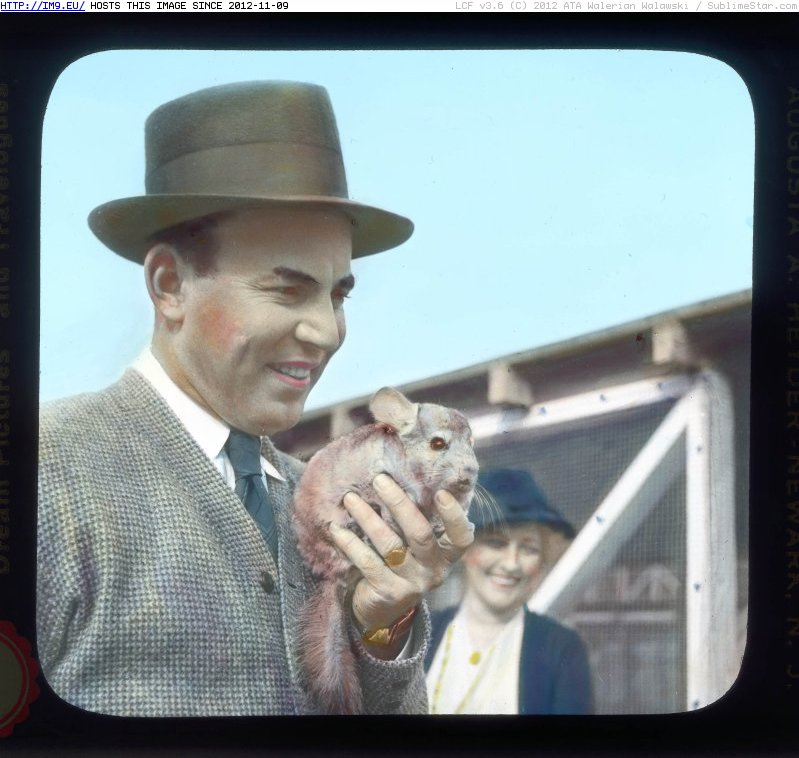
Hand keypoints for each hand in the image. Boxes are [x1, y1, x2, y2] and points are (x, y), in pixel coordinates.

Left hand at [328, 473, 474, 650]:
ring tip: (350, 499)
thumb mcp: (417, 548)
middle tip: (379, 480)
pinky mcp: (387, 592)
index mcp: (446, 556)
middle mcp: (433, 570)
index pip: (461, 538)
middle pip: (420, 534)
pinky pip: (367, 562)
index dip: (454, 517)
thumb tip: (404, 478)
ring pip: (390, 545)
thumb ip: (419, 521)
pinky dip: (350, 543)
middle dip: (399, 503)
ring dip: (368, 518)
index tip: (441, 492)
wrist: (384, 611)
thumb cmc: (403, 564)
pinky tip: (336, 528)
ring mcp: (411, 583)